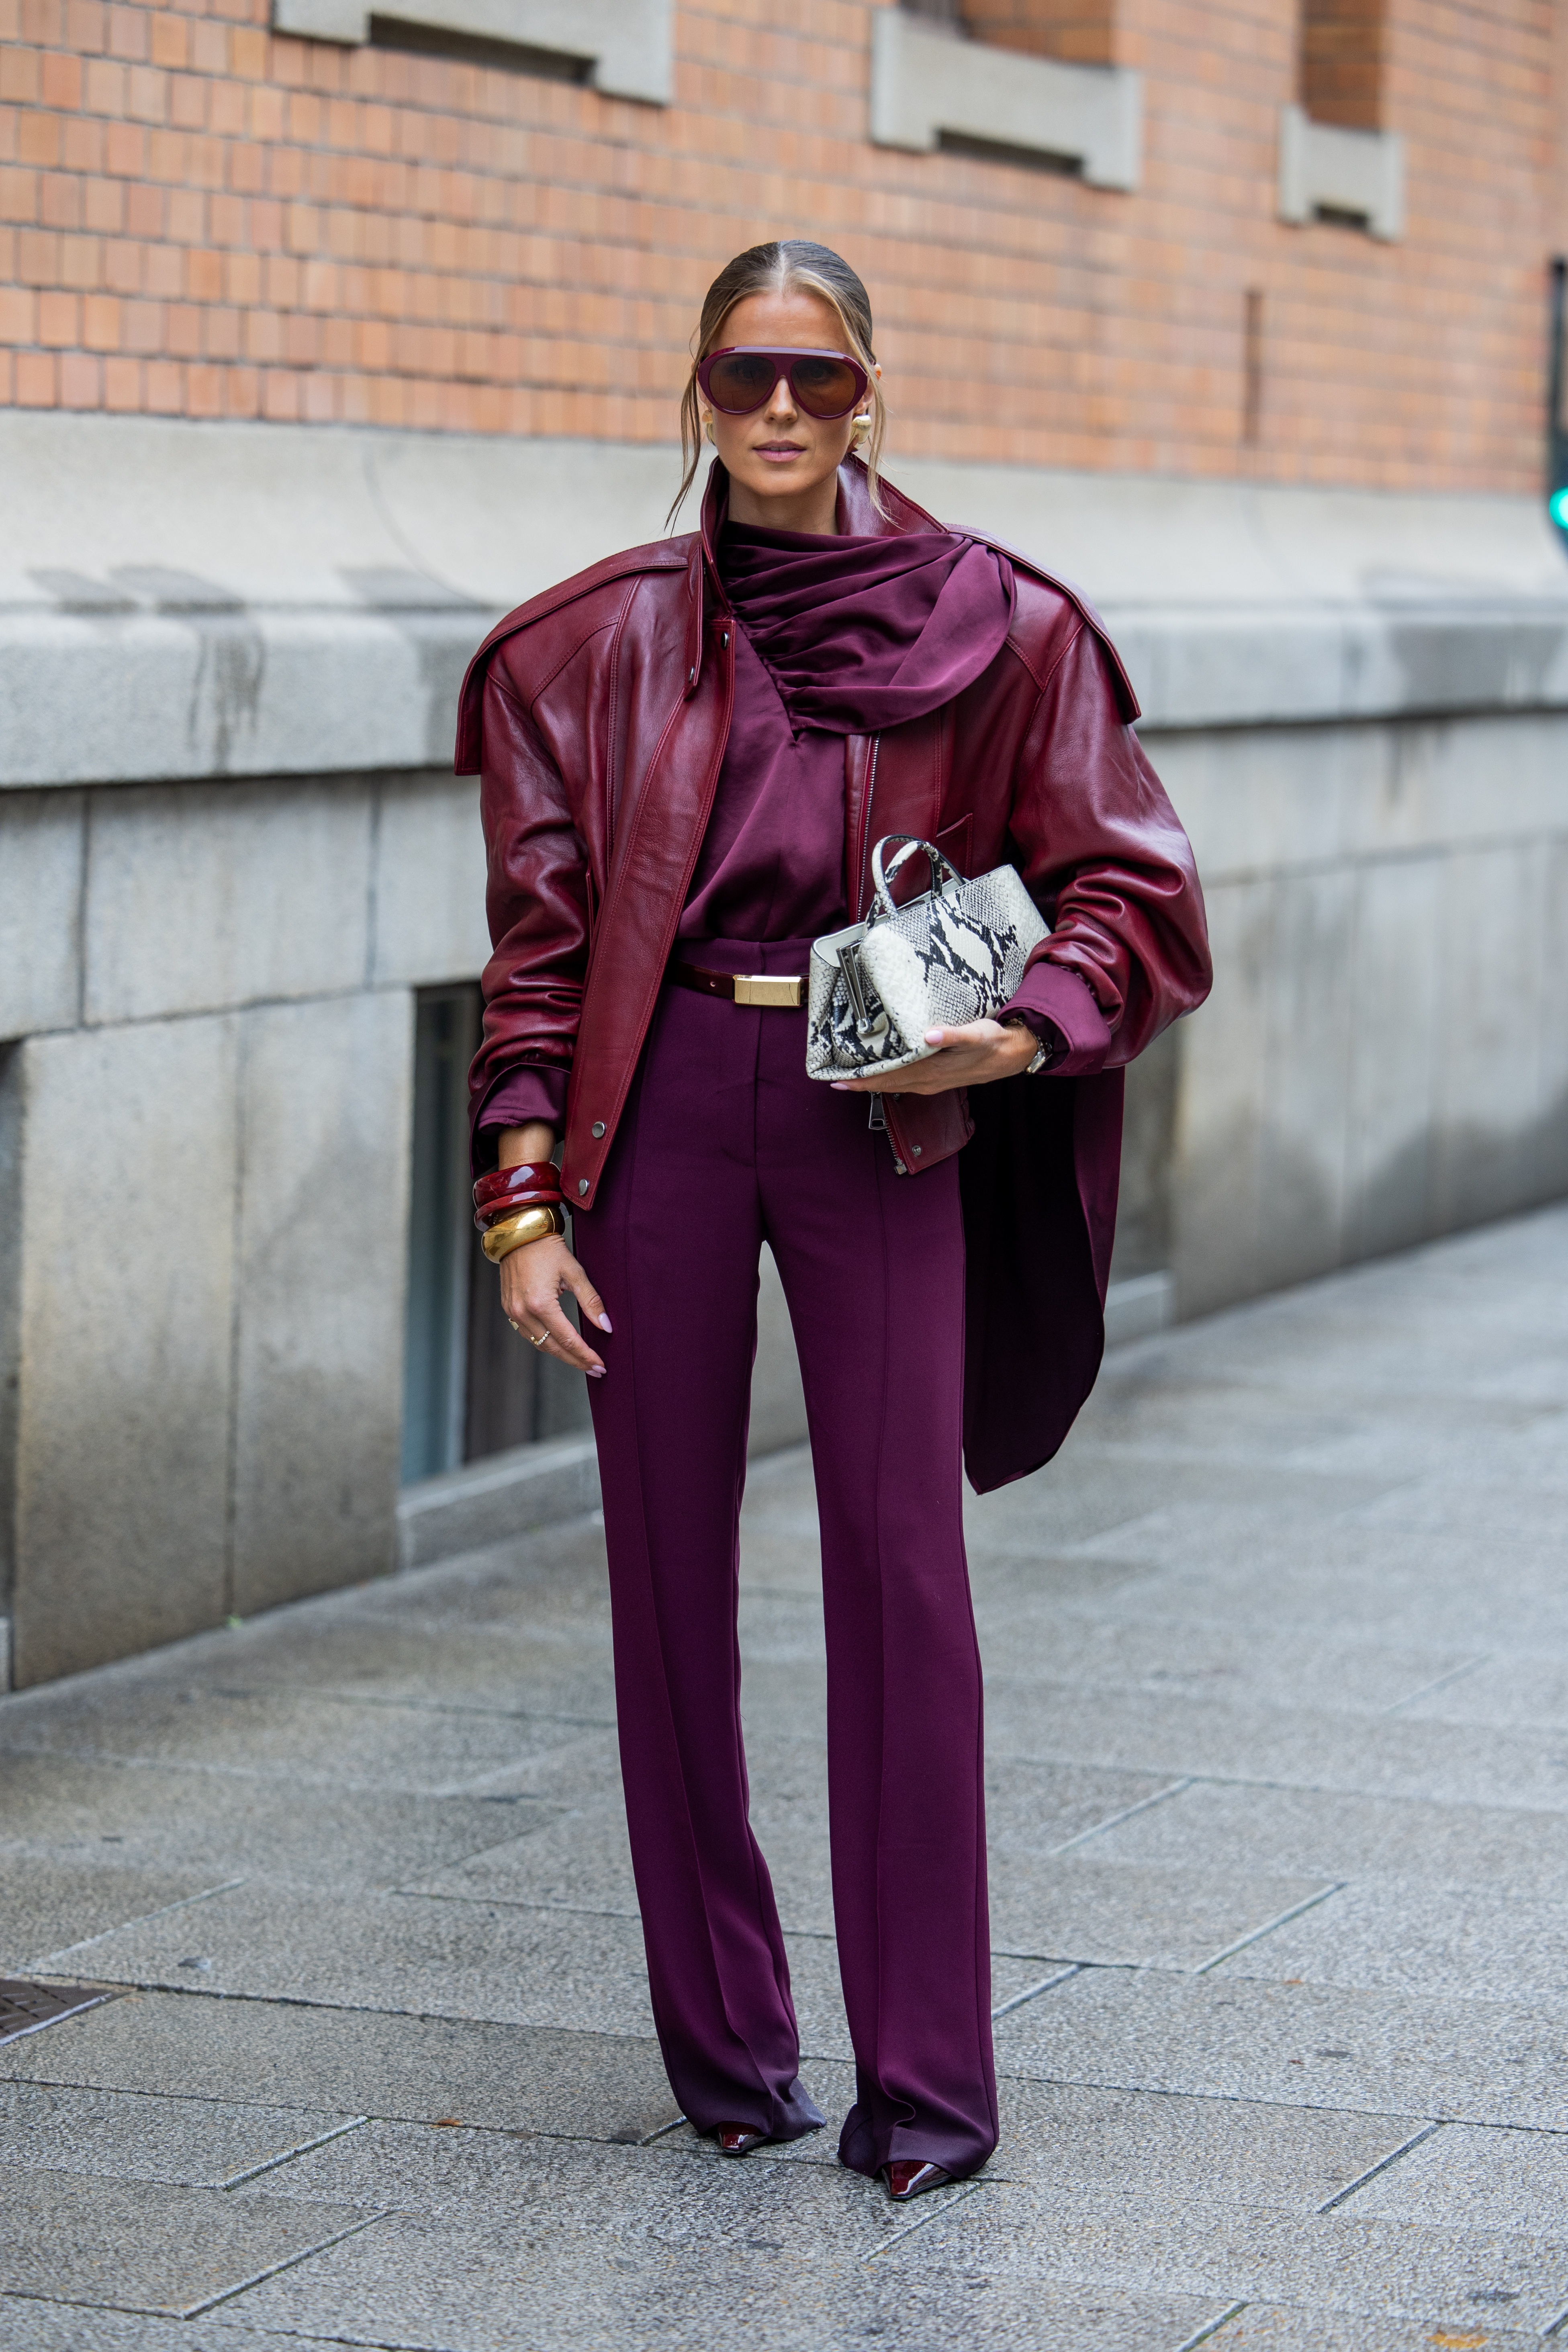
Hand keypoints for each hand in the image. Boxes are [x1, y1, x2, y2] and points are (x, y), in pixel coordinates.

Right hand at [499, 1234, 612, 1376]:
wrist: (518, 1233)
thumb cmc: (547, 1249)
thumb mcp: (575, 1272)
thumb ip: (591, 1301)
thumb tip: (607, 1327)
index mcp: (541, 1304)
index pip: (568, 1340)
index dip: (586, 1355)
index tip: (601, 1365)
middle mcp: (523, 1312)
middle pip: (553, 1348)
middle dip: (576, 1361)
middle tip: (596, 1369)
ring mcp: (512, 1312)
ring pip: (539, 1344)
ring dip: (561, 1355)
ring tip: (581, 1361)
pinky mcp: (508, 1309)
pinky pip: (528, 1334)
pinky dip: (545, 1342)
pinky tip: (560, 1345)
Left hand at [830, 1017, 1037, 1097]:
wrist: (1013, 1055)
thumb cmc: (993, 1042)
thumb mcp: (974, 1035)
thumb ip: (950, 1035)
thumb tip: (927, 1036)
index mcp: (932, 1071)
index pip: (890, 1077)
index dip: (865, 1079)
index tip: (841, 1079)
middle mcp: (928, 1081)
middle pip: (887, 1085)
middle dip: (861, 1084)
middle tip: (835, 1080)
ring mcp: (932, 1082)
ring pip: (895, 1085)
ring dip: (873, 1084)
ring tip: (851, 1080)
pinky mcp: (937, 1079)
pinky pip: (905, 1082)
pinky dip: (888, 1080)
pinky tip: (882, 1075)